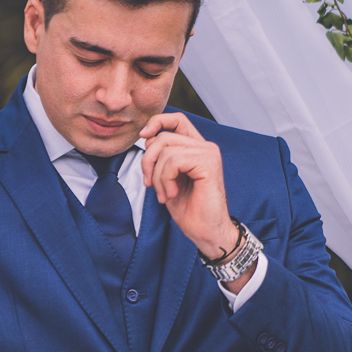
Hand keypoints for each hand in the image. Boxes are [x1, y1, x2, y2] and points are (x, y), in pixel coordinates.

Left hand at [139, 112, 239, 260]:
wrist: (207, 232)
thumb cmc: (190, 209)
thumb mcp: (168, 178)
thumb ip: (161, 157)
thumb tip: (147, 138)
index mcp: (197, 148)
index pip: (176, 119)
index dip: (157, 122)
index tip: (143, 137)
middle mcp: (205, 147)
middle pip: (163, 137)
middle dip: (148, 161)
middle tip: (149, 184)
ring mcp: (208, 154)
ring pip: (165, 150)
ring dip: (156, 176)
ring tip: (164, 194)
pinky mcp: (208, 164)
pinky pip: (173, 161)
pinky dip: (165, 180)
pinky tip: (172, 194)